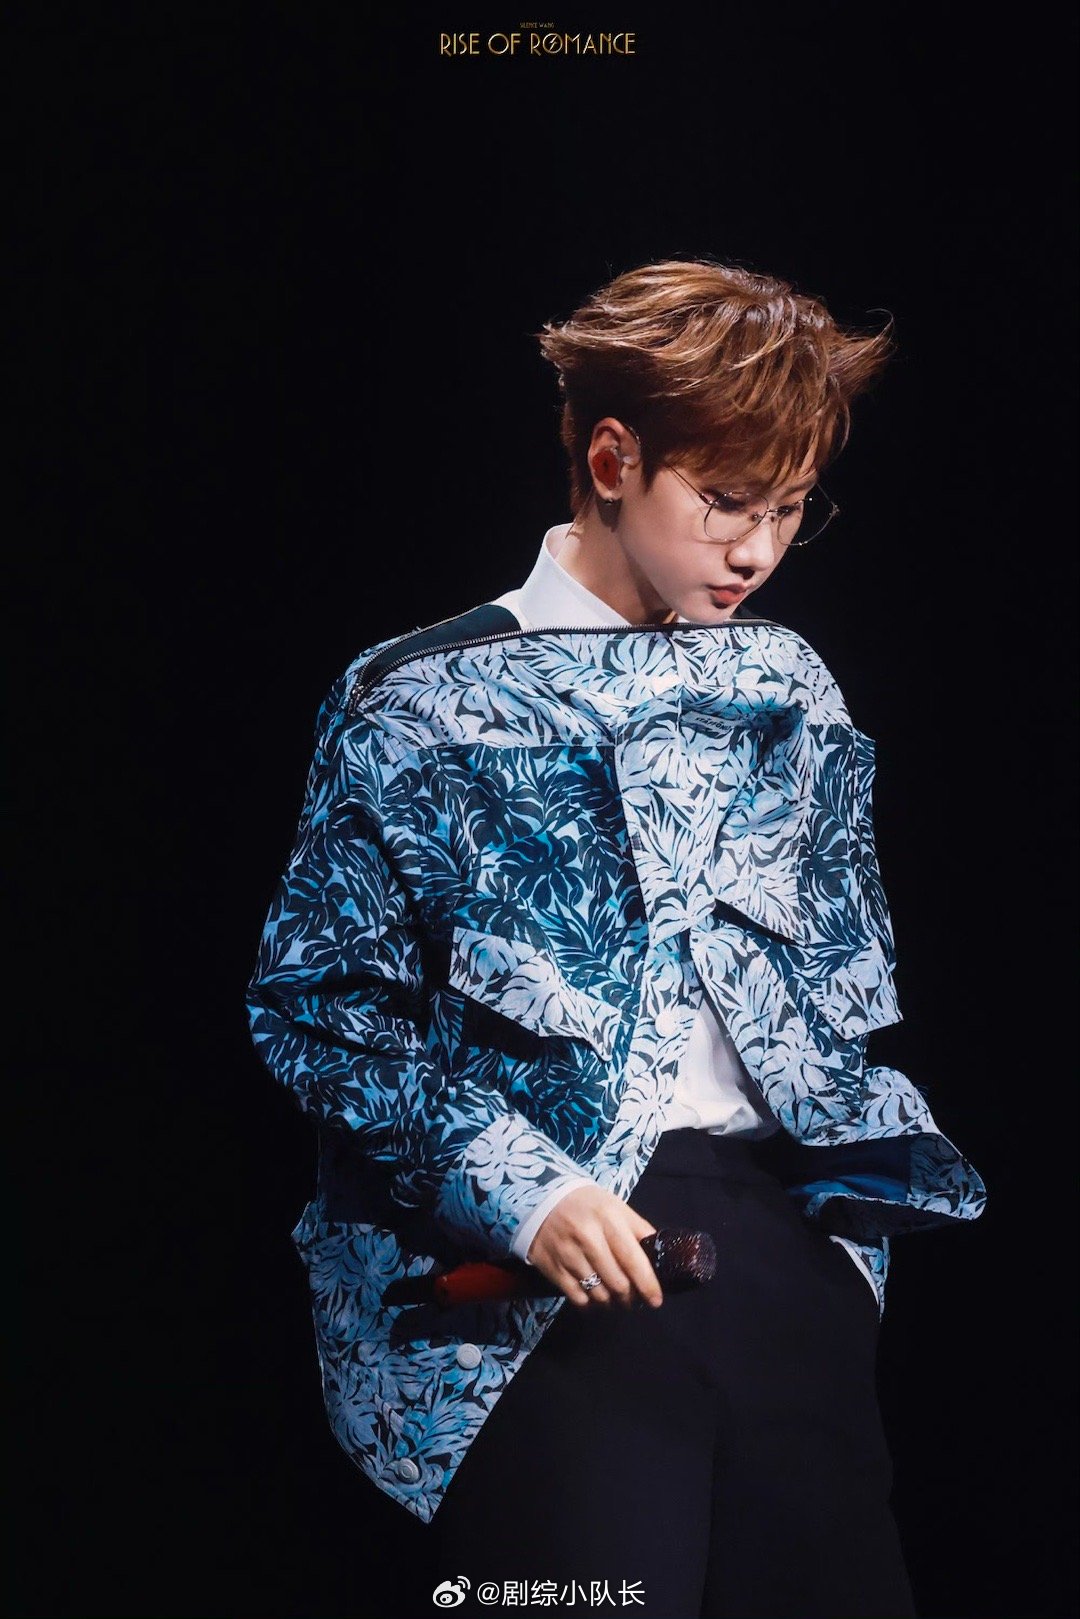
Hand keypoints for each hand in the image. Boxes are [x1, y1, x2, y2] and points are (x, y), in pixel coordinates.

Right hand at [526, 1183, 663, 1309]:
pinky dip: (590, 1303)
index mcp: (609, 1220)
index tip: (655, 1300)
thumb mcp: (617, 1207)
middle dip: (630, 1297)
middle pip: (618, 1283)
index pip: (633, 1260)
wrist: (542, 1198)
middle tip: (632, 1297)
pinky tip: (594, 1296)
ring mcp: (568, 1254)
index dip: (647, 1285)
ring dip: (611, 1301)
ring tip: (614, 1296)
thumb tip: (660, 1257)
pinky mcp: (553, 1268)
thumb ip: (639, 1230)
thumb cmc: (588, 1205)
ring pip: (599, 1294)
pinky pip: (578, 1298)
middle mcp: (588, 1237)